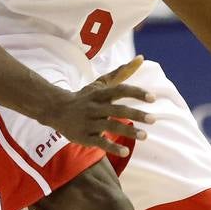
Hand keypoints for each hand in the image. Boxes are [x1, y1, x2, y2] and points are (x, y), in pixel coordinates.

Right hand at [41, 56, 155, 157]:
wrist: (56, 110)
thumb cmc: (85, 96)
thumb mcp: (101, 83)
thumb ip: (121, 72)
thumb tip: (141, 58)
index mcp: (100, 93)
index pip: (120, 90)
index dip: (136, 93)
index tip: (153, 98)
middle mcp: (94, 107)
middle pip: (117, 110)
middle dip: (136, 114)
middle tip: (154, 120)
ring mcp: (89, 122)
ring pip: (110, 126)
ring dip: (128, 131)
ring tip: (145, 135)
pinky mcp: (84, 136)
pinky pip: (99, 142)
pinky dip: (112, 147)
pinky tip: (126, 151)